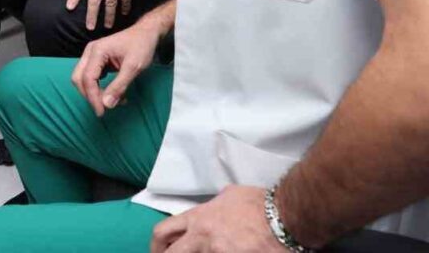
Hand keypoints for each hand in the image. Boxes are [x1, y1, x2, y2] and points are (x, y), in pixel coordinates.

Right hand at [70, 16, 160, 116]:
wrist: (146, 33)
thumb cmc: (141, 46)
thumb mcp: (133, 67)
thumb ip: (119, 86)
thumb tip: (107, 105)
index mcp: (96, 51)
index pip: (87, 78)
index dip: (92, 97)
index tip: (102, 112)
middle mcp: (90, 52)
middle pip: (78, 78)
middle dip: (90, 96)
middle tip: (105, 109)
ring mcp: (92, 56)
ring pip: (84, 79)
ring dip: (95, 93)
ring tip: (116, 100)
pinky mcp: (97, 60)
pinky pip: (92, 77)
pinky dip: (99, 88)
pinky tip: (116, 93)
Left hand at [150, 186, 279, 252]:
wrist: (285, 216)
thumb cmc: (259, 203)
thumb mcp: (228, 196)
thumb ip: (213, 206)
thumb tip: (210, 210)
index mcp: (199, 218)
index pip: (164, 230)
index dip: (157, 244)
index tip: (158, 251)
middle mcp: (203, 238)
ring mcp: (217, 252)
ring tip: (211, 250)